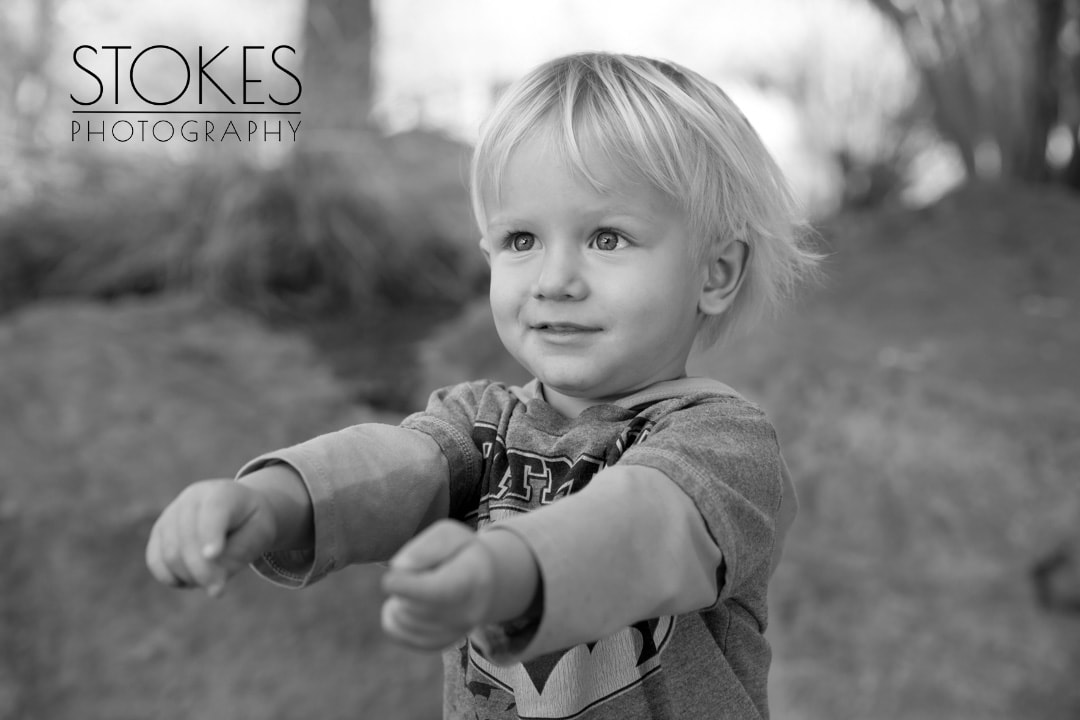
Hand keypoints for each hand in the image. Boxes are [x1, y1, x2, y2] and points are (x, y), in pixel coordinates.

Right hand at [145, 479, 278, 596]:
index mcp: (222, 493)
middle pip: (188, 540)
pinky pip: (155, 561)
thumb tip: (211, 581)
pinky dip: (171, 577)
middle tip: (218, 591)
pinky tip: (191, 580)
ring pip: (170, 554)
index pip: (213, 513)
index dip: (210, 534)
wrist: (239, 509)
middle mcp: (191, 499)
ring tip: (211, 580)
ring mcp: (171, 514)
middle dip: (203, 571)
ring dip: (190, 576)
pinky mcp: (159, 531)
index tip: (213, 555)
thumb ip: (237, 553)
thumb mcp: (260, 534)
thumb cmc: (252, 523)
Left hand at [380, 519, 496, 650]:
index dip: (409, 587)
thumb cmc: (462, 553)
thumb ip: (427, 545)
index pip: (438, 592)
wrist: (485, 584)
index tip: (389, 579)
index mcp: (471, 581)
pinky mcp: (435, 644)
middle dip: (403, 582)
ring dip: (399, 597)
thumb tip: (398, 567)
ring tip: (420, 584)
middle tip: (421, 570)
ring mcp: (450, 633)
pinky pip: (394, 630)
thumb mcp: (451, 534)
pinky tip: (409, 601)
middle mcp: (465, 614)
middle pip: (411, 603)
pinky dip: (392, 614)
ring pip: (400, 617)